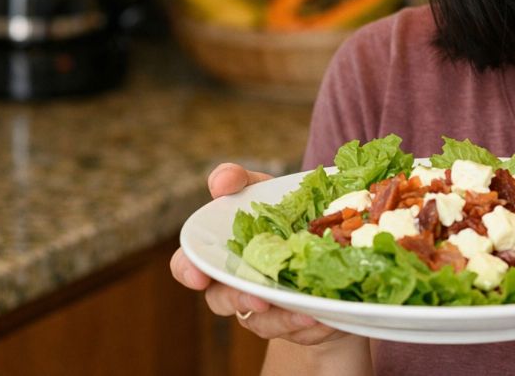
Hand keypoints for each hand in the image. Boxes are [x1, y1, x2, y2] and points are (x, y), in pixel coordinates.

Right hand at [169, 163, 350, 345]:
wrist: (326, 241)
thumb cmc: (280, 212)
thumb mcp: (263, 190)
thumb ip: (238, 180)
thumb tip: (221, 182)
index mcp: (219, 254)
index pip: (187, 265)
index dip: (188, 271)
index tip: (198, 276)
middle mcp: (235, 286)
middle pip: (223, 302)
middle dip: (240, 301)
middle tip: (261, 299)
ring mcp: (264, 309)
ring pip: (264, 323)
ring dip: (284, 321)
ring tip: (308, 314)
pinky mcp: (294, 323)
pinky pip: (299, 333)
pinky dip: (313, 326)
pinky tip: (327, 318)